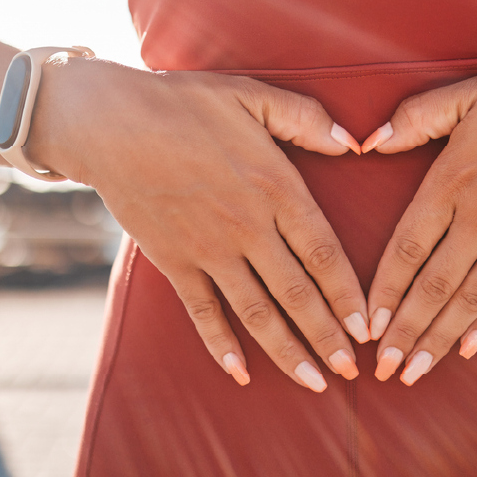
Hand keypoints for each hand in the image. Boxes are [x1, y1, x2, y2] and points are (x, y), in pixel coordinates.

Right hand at [27, 59, 369, 390]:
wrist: (110, 123)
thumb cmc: (186, 104)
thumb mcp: (253, 95)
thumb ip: (306, 118)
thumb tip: (352, 142)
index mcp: (276, 188)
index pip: (323, 253)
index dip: (348, 294)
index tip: (366, 328)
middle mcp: (248, 227)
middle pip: (297, 293)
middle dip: (327, 335)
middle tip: (350, 371)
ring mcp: (209, 249)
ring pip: (256, 311)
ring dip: (287, 351)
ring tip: (314, 382)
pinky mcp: (173, 261)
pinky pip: (202, 312)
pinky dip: (221, 344)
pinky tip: (240, 373)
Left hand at [362, 49, 476, 384]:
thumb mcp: (468, 94)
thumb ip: (414, 118)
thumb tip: (367, 141)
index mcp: (452, 181)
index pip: (407, 248)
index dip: (384, 289)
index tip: (367, 324)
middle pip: (434, 285)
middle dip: (406, 330)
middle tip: (384, 369)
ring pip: (471, 298)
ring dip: (440, 338)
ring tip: (416, 372)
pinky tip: (469, 348)